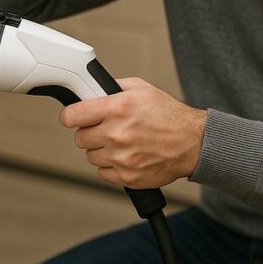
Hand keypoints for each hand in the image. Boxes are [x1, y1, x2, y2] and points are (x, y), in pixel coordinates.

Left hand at [59, 77, 205, 187]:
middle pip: (79, 138)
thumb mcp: (141, 89)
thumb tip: (92, 89)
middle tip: (104, 129)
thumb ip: (113, 87)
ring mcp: (122, 157)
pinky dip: (111, 166)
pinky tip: (125, 156)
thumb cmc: (169, 115)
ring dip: (101, 150)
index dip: (70, 116)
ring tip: (120, 143)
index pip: (72, 116)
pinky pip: (103, 173)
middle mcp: (117, 133)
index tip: (71, 117)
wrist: (193, 142)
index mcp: (117, 108)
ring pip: (91, 156)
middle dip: (89, 132)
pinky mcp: (128, 176)